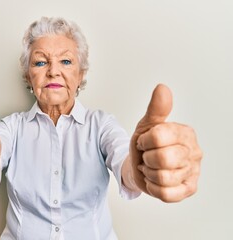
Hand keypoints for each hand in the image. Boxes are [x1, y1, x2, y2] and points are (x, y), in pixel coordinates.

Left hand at [129, 84, 202, 201]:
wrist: (140, 164)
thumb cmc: (146, 144)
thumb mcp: (147, 124)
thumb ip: (156, 109)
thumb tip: (162, 88)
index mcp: (185, 133)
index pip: (158, 136)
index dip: (144, 141)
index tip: (144, 142)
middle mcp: (194, 152)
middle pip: (162, 159)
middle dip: (147, 159)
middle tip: (148, 156)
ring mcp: (193, 172)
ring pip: (163, 178)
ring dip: (149, 173)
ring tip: (151, 168)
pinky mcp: (188, 189)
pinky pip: (166, 194)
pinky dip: (153, 187)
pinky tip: (154, 180)